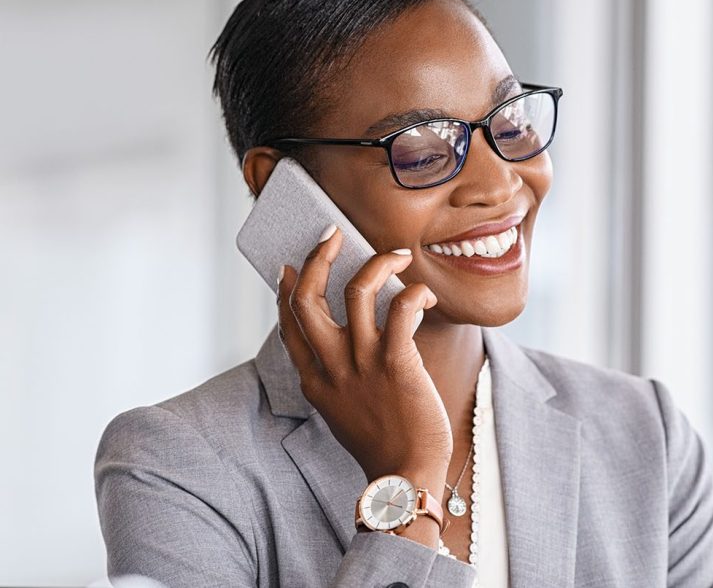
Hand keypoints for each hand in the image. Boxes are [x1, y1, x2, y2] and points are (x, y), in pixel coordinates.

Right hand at [277, 225, 451, 486]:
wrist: (405, 477)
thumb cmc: (382, 444)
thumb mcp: (342, 412)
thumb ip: (336, 378)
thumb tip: (345, 346)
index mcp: (315, 381)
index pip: (289, 325)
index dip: (286, 291)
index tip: (291, 267)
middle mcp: (332, 368)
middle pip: (308, 299)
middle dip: (317, 258)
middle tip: (332, 234)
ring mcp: (362, 364)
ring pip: (356, 292)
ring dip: (376, 263)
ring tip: (396, 254)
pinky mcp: (397, 364)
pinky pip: (400, 311)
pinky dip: (414, 293)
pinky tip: (426, 296)